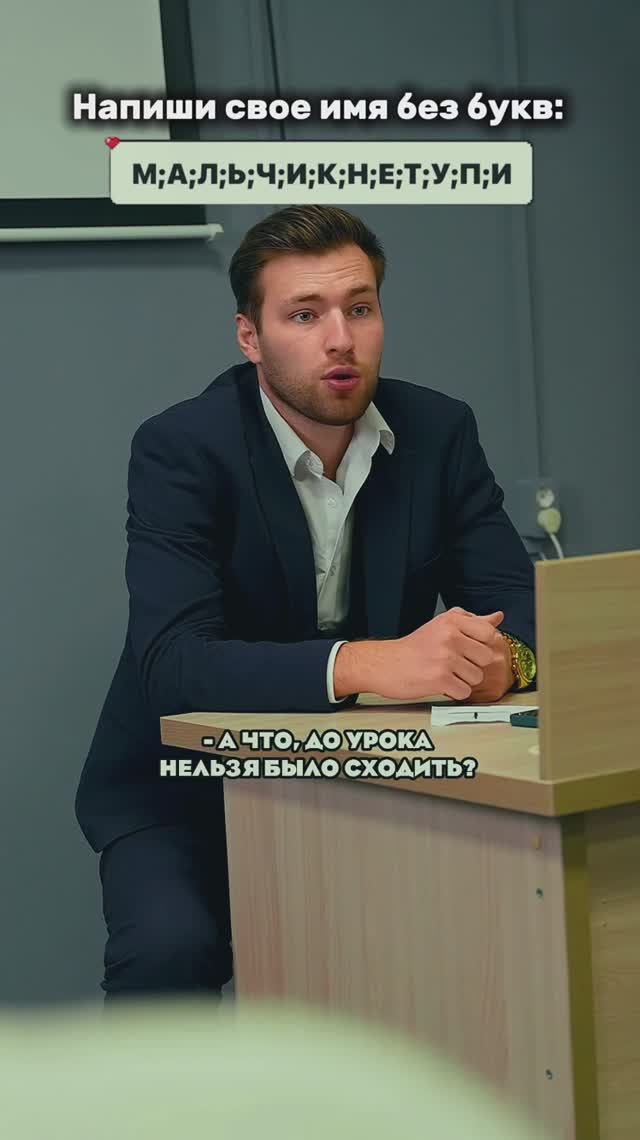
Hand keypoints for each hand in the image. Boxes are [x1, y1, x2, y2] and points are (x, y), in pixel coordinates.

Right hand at [370, 607, 510, 701]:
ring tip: (446, 673)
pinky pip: (464, 691)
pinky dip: (454, 692)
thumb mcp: (442, 625)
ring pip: (477, 677)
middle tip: (454, 663)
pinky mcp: (440, 679)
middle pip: (486, 658)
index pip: (489, 633)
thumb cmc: (414, 647)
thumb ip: (472, 621)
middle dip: (473, 664)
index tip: (470, 649)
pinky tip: (441, 684)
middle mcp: (449, 637)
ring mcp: (445, 658)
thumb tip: (498, 617)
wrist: (385, 664)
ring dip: (463, 680)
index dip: (483, 645)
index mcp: (451, 621)